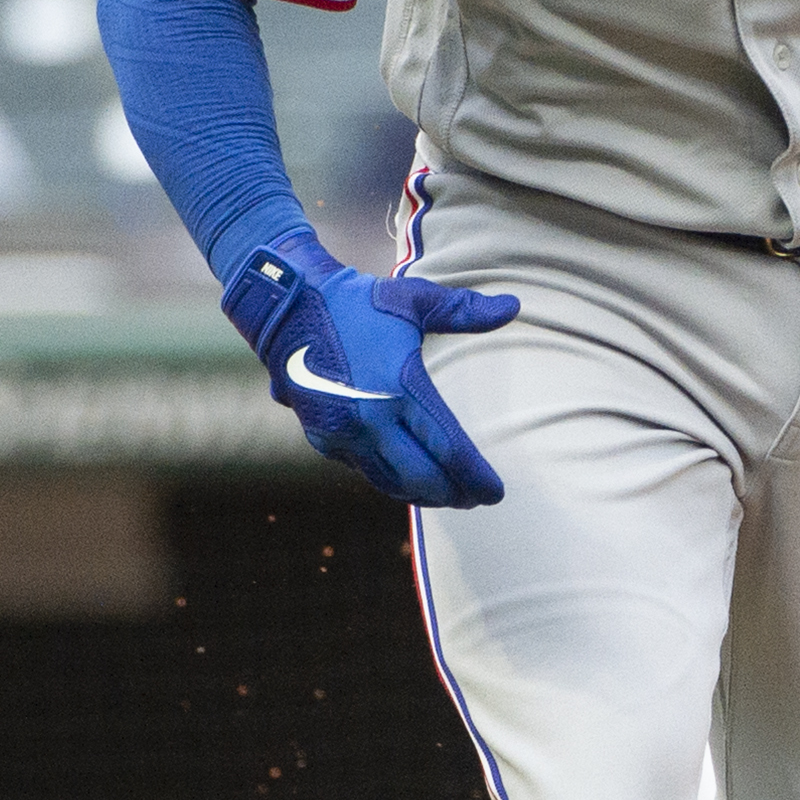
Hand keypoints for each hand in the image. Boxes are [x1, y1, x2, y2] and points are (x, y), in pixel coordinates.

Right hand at [223, 226, 518, 508]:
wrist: (286, 308)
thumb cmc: (356, 302)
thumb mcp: (415, 300)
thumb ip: (465, 311)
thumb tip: (513, 307)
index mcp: (400, 389)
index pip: (449, 449)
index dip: (476, 477)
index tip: (496, 493)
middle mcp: (371, 420)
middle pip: (423, 478)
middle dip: (453, 494)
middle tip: (475, 499)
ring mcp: (343, 433)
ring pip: (391, 482)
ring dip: (422, 495)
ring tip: (447, 496)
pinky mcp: (323, 437)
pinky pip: (364, 470)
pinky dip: (391, 480)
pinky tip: (407, 479)